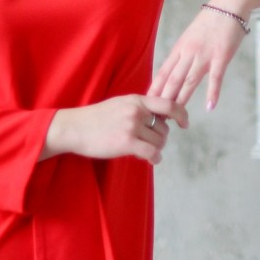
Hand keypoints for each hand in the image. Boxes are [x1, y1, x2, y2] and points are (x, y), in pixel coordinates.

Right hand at [41, 95, 187, 163]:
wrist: (74, 127)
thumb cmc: (96, 118)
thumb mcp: (120, 104)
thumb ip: (139, 108)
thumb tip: (159, 118)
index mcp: (137, 100)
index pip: (168, 104)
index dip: (181, 114)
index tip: (184, 123)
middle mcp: (137, 111)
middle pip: (164, 128)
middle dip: (161, 138)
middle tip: (150, 143)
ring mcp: (132, 126)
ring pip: (159, 141)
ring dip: (156, 148)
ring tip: (144, 150)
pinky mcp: (126, 142)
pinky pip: (151, 152)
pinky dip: (154, 158)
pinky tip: (151, 160)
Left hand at [148, 7, 246, 109]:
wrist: (228, 5)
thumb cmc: (210, 22)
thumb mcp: (190, 36)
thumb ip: (183, 54)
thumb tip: (174, 71)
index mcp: (180, 48)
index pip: (163, 72)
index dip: (155, 90)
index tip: (146, 105)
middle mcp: (188, 53)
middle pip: (173, 80)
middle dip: (164, 100)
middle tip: (158, 117)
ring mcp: (204, 55)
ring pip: (189, 81)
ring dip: (182, 100)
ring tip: (176, 117)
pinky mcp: (221, 56)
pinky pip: (215, 78)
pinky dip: (212, 93)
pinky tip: (209, 106)